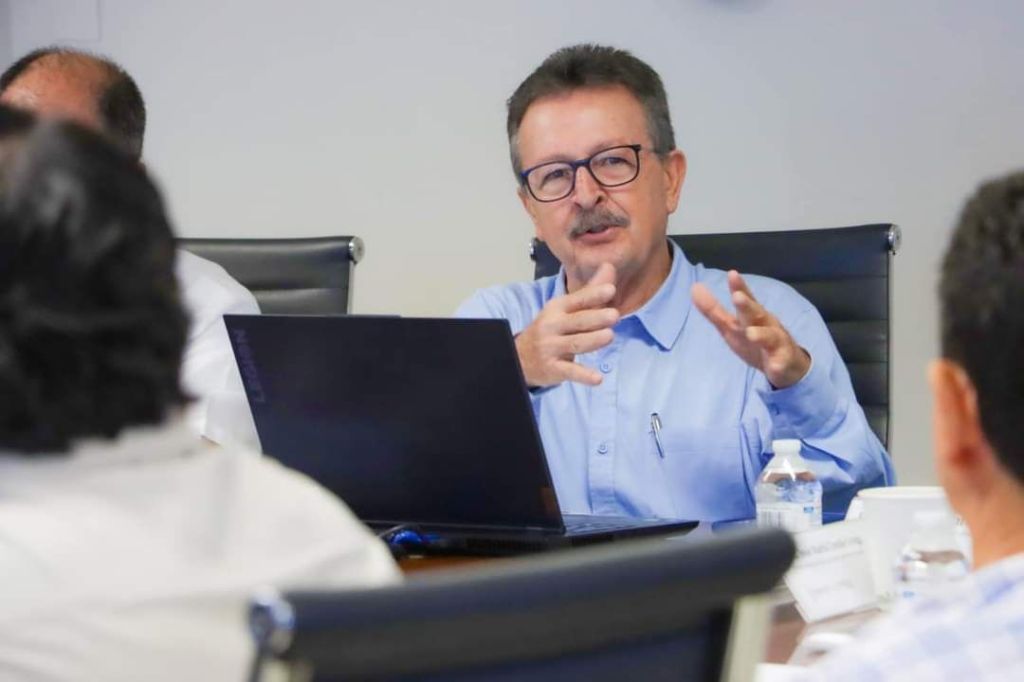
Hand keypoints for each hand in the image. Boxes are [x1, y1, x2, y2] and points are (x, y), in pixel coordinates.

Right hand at [515, 263, 619, 387]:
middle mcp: (552, 326)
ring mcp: (551, 347)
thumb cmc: (551, 329)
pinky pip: (570, 372)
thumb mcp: (566, 308)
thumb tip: (610, 266)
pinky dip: (584, 376)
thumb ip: (590, 290)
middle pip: (577, 321)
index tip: (610, 290)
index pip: (577, 300)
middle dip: (595, 317)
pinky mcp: (553, 368)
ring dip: (592, 340)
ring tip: (609, 336)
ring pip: (575, 344)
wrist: (519, 357)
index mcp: (557, 308)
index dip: (593, 294)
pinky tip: (598, 378)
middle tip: (614, 315)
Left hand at [691, 270, 809, 388]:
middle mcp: (766, 325)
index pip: (746, 299)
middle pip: (757, 314)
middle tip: (737, 296)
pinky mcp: (782, 363)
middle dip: (747, 306)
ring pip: (770, 337)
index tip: (732, 274)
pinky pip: (780, 364)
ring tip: (750, 334)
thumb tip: (694, 288)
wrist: (788, 365)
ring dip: (761, 334)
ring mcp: (776, 344)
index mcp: (753, 316)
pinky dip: (777, 365)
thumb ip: (714, 310)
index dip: (739, 287)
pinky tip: (774, 367)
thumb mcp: (733, 325)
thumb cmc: (756, 340)